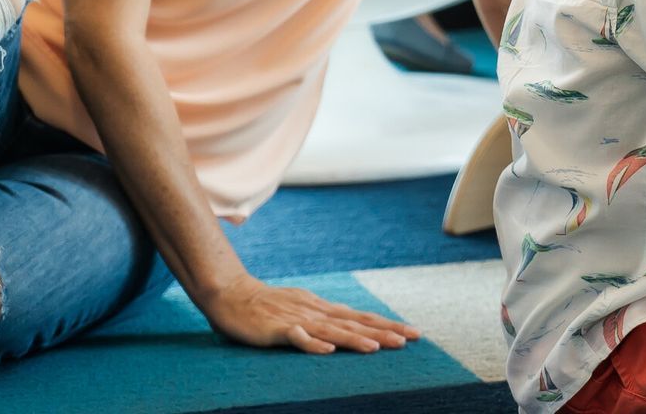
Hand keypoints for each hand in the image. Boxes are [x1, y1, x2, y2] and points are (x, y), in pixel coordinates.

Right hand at [198, 273, 421, 353]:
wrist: (232, 294)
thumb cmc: (268, 305)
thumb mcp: (303, 309)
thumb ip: (326, 318)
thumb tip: (353, 327)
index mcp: (323, 308)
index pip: (361, 318)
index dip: (387, 325)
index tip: (413, 333)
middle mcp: (315, 312)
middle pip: (354, 324)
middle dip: (383, 332)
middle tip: (410, 340)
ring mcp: (296, 319)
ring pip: (331, 330)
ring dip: (354, 339)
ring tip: (377, 348)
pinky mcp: (276, 329)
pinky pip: (296, 337)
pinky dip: (311, 343)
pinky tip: (327, 350)